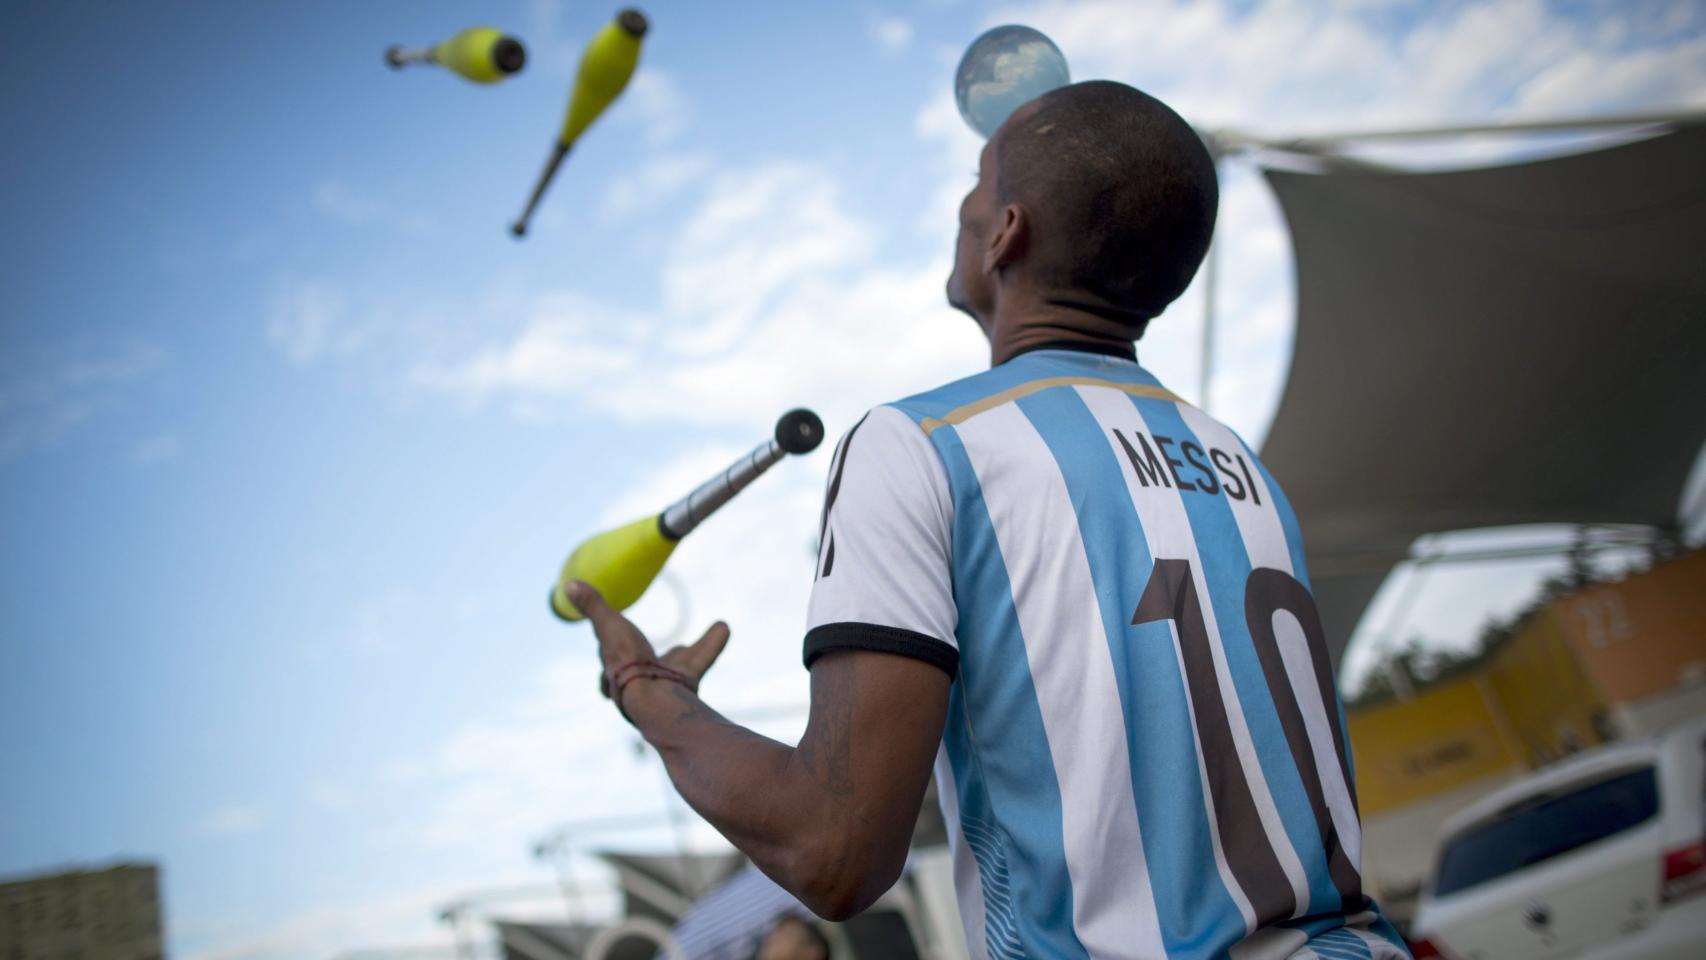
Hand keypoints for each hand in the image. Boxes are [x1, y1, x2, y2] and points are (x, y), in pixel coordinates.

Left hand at [565, 580, 731, 689]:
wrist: (654, 697)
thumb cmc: (625, 662)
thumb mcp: (607, 626)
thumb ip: (593, 606)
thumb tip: (568, 584)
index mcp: (614, 671)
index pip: (610, 660)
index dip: (611, 649)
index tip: (611, 642)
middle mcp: (638, 681)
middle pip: (647, 665)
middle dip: (656, 656)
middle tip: (668, 646)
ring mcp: (665, 685)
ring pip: (679, 662)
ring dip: (693, 649)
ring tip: (714, 631)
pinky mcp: (688, 683)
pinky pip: (701, 659)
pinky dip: (712, 643)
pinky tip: (724, 628)